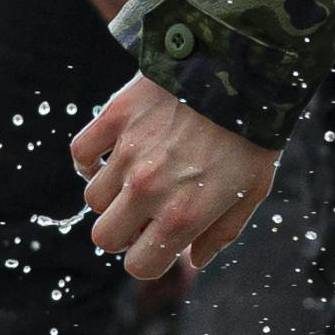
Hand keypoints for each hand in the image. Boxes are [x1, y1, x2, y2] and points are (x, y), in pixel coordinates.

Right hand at [71, 77, 275, 283]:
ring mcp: (128, 152)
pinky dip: (90, 160)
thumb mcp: (251, 192)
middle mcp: (149, 189)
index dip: (148, 258)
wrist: (244, 69)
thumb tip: (194, 259)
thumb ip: (221, 233)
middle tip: (147, 211)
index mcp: (183, 215)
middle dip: (125, 231)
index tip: (159, 241)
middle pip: (105, 237)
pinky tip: (111, 157)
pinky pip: (81, 153)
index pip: (139, 265)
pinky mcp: (117, 117)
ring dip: (113, 194)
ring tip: (139, 175)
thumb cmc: (253, 135)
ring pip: (94, 198)